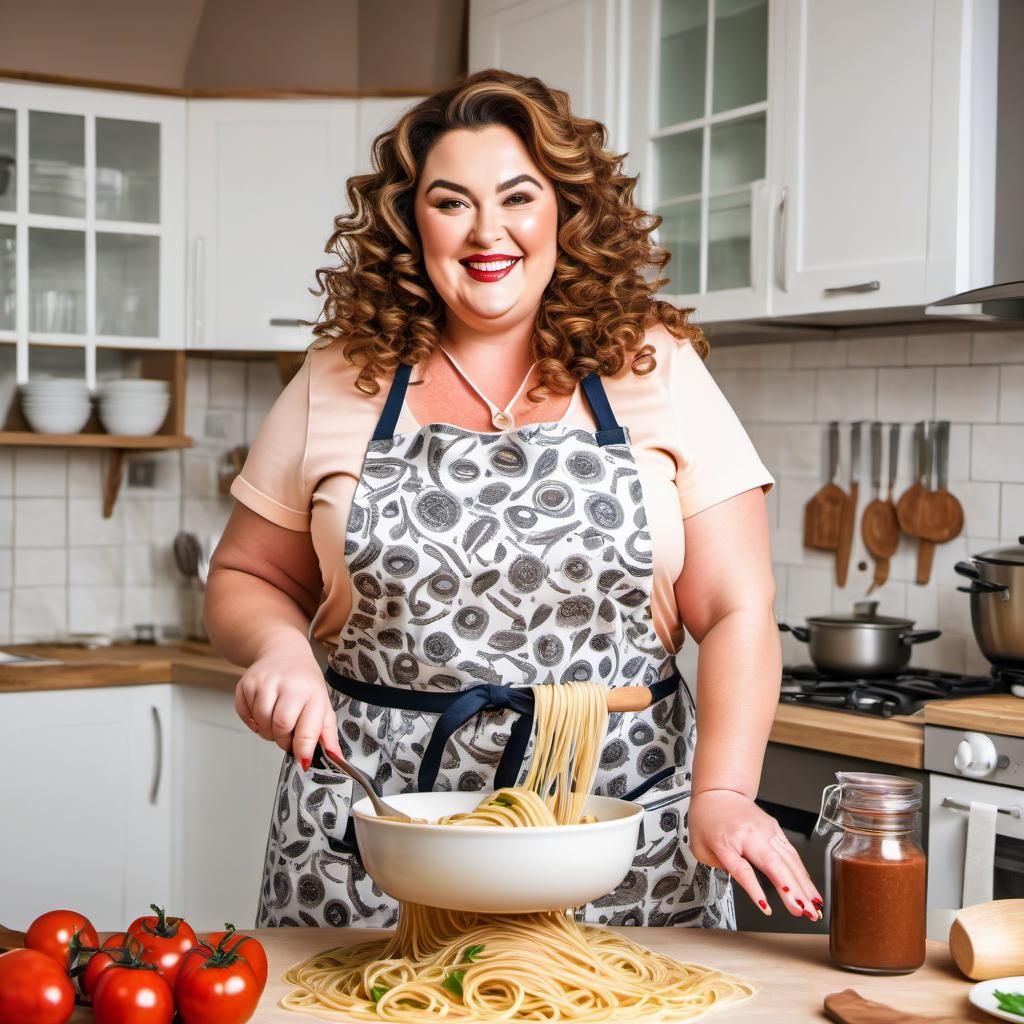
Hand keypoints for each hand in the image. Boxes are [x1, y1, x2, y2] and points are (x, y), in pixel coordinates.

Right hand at [234, 644, 341, 769]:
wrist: (284, 650)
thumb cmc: (304, 682)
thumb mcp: (322, 704)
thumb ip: (327, 734)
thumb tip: (335, 759)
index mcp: (312, 694)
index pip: (307, 729)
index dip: (303, 750)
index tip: (303, 760)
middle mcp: (289, 685)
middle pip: (280, 727)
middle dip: (282, 740)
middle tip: (287, 734)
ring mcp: (265, 682)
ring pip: (261, 723)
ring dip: (266, 730)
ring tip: (275, 720)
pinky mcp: (247, 683)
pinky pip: (244, 715)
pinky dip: (252, 720)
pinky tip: (263, 711)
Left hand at [688, 789, 822, 920]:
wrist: (719, 792)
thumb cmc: (707, 820)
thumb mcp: (701, 848)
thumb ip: (722, 868)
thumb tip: (745, 882)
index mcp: (726, 842)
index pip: (742, 868)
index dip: (754, 889)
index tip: (766, 907)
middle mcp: (749, 835)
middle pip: (773, 864)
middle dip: (792, 890)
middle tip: (804, 912)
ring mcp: (765, 830)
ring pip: (788, 860)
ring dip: (803, 885)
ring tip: (813, 907)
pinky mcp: (776, 830)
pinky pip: (792, 854)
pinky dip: (803, 874)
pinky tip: (811, 891)